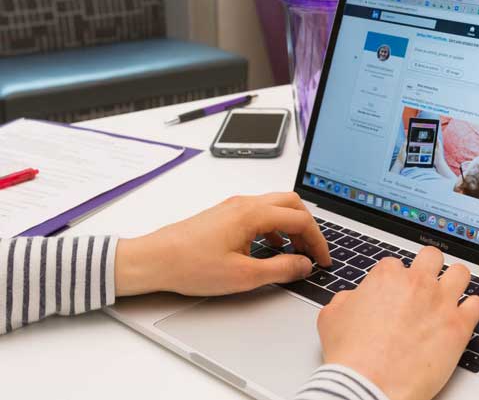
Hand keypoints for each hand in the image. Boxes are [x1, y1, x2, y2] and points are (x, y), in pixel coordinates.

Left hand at [115, 192, 329, 296]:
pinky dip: (274, 228)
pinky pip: (260, 213)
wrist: (153, 260)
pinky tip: (269, 249)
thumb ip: (280, 269)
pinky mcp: (225, 214)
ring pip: (275, 207)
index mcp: (252, 213)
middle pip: (292, 204)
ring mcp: (233, 207)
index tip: (323, 259)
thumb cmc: (189, 265)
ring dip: (291, 227)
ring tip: (294, 253)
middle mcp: (245, 203)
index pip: (300, 219)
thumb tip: (304, 265)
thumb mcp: (243, 276)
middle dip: (308, 227)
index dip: (317, 240)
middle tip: (313, 252)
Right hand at [317, 247, 478, 399]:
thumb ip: (347, 298)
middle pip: (433, 257)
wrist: (369, 385)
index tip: (395, 293)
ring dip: (456, 282)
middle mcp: (418, 283)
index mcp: (387, 276)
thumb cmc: (350, 356)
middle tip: (425, 286)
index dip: (395, 281)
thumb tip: (354, 298)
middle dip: (429, 268)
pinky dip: (472, 309)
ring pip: (461, 273)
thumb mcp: (331, 316)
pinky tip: (463, 317)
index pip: (396, 264)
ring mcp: (442, 302)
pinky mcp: (459, 326)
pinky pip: (478, 305)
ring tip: (450, 296)